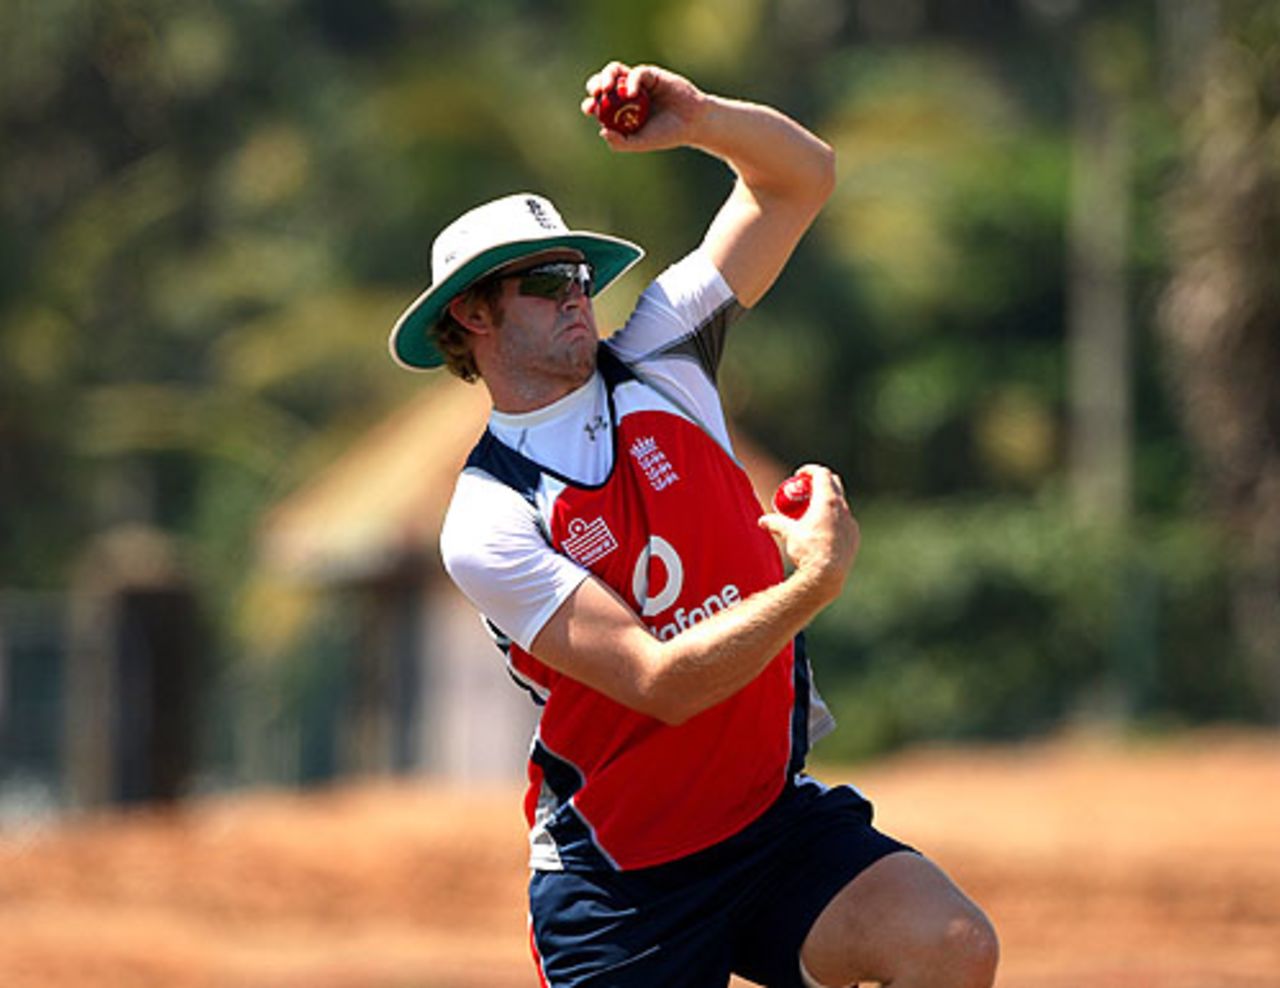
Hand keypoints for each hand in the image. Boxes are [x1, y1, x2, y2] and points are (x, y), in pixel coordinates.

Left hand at [581, 61, 707, 152]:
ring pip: (616, 71)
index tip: (589, 109)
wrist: (692, 123)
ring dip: (607, 75)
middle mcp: (626, 94)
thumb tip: (602, 131)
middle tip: (596, 94)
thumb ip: (621, 142)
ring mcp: (638, 82)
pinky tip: (633, 93)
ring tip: (607, 88)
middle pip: (603, 82)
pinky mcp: (651, 75)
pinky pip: (637, 72)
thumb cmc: (666, 134)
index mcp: (620, 110)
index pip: (599, 103)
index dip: (590, 103)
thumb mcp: (641, 142)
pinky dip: (633, 80)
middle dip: (595, 85)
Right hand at [758, 465, 858, 601]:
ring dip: (828, 501)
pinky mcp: (854, 536)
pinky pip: (844, 520)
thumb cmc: (808, 551)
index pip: (821, 474)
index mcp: (827, 501)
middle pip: (834, 483)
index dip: (809, 471)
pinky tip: (823, 529)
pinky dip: (834, 518)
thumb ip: (775, 523)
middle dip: (820, 481)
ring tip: (813, 511)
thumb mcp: (788, 534)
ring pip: (840, 503)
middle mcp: (842, 508)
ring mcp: (850, 522)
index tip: (799, 475)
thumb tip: (762, 521)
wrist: (827, 575)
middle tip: (806, 488)